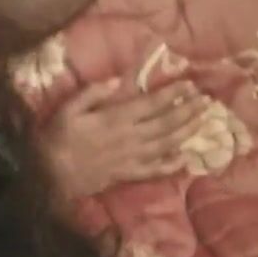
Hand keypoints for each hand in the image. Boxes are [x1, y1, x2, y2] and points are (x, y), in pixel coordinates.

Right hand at [41, 79, 209, 197]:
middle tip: (207, 100)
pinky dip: (171, 165)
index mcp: (115, 119)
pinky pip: (154, 170)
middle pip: (166, 123)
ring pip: (166, 144)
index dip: (173, 94)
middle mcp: (129, 138)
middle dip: (188, 111)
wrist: (49, 176)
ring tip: (204, 120)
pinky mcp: (127, 174)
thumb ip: (91, 93)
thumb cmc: (55, 139)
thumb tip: (116, 80)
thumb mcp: (66, 110)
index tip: (190, 85)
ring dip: (187, 132)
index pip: (151, 104)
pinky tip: (186, 158)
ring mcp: (130, 158)